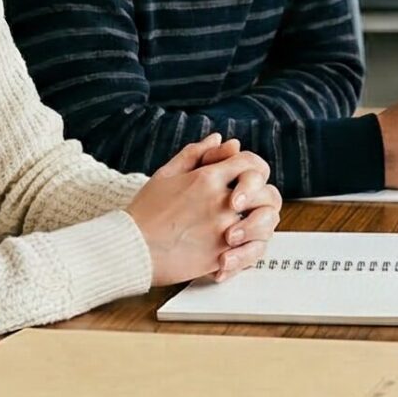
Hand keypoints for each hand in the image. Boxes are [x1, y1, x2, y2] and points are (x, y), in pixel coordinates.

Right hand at [123, 134, 275, 284]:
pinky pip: (252, 252)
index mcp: (208, 179)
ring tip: (245, 226)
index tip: (246, 177)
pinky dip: (250, 250)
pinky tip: (237, 248)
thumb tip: (218, 139)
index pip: (252, 163)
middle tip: (250, 204)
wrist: (130, 248)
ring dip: (260, 223)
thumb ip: (195, 154)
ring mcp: (224, 231)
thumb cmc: (144, 212)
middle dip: (263, 197)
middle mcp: (221, 203)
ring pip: (266, 224)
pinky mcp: (221, 257)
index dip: (254, 168)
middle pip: (267, 193)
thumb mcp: (166, 174)